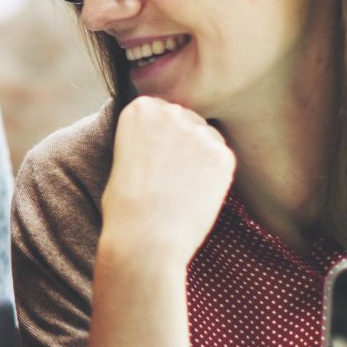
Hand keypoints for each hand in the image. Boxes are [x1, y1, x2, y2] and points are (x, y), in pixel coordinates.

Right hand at [97, 97, 236, 274]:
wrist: (145, 238)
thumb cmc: (126, 208)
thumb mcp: (124, 158)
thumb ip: (146, 139)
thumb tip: (168, 141)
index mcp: (140, 109)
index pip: (161, 111)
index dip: (160, 137)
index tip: (154, 158)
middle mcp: (170, 112)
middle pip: (186, 120)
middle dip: (182, 142)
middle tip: (171, 176)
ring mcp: (199, 132)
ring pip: (207, 138)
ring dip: (200, 157)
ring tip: (182, 188)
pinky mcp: (222, 155)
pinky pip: (222, 159)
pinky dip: (215, 176)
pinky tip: (196, 194)